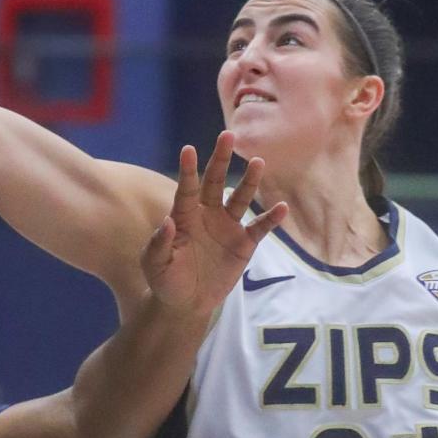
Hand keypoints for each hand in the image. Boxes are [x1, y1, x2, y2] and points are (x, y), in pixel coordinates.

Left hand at [142, 132, 287, 316]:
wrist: (186, 303)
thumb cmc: (165, 280)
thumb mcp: (155, 265)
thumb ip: (159, 244)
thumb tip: (168, 221)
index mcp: (184, 216)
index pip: (186, 188)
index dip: (188, 170)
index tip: (188, 149)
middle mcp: (207, 215)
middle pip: (215, 182)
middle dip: (221, 159)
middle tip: (228, 135)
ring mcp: (227, 227)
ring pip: (240, 199)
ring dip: (249, 181)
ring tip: (258, 162)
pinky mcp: (244, 244)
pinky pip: (260, 228)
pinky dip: (271, 218)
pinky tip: (282, 208)